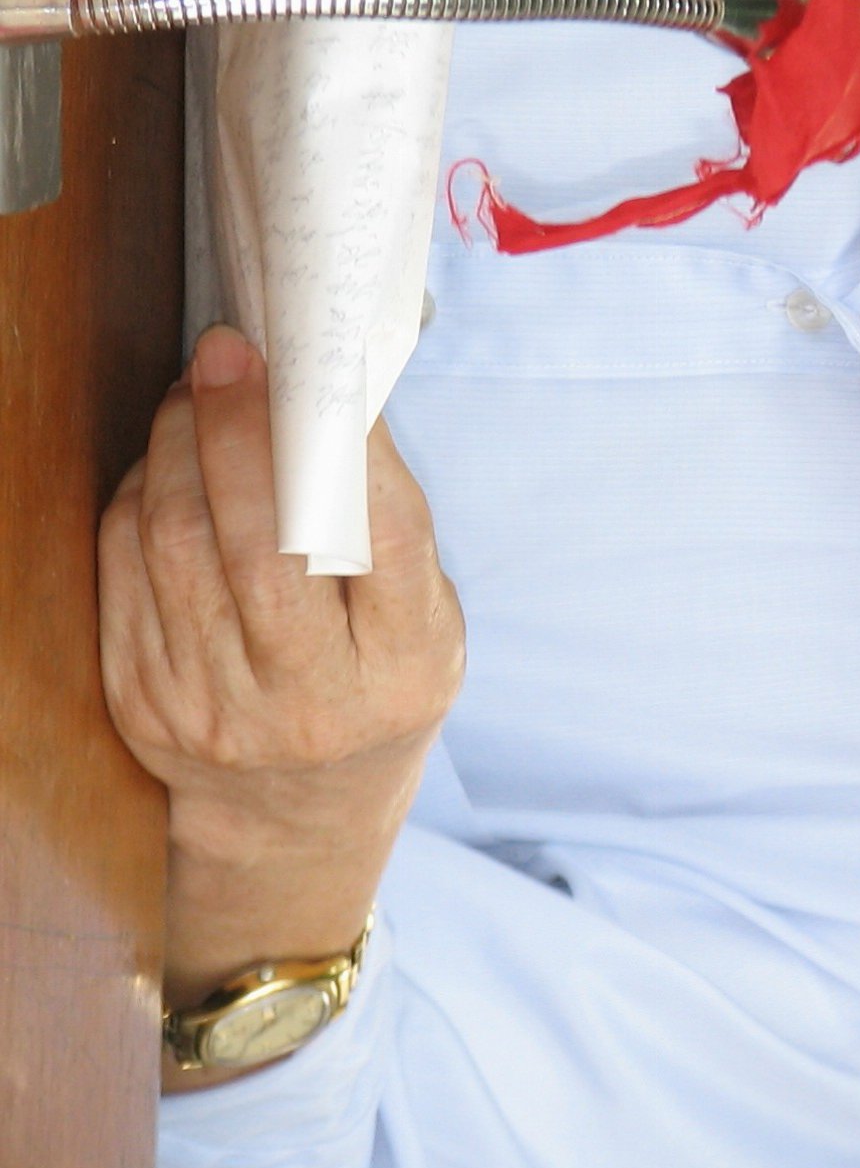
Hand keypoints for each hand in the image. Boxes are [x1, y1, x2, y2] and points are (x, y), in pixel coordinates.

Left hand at [98, 325, 463, 869]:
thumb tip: (326, 404)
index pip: (379, 538)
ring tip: (196, 395)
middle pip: (258, 543)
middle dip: (237, 430)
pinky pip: (127, 570)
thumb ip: (386, 531)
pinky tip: (168, 462)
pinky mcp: (143, 701)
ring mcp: (214, 708)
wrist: (300, 813)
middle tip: (229, 354)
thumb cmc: (378, 686)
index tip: (310, 370)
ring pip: (177, 545)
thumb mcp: (424, 623)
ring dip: (180, 447)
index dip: (338, 445)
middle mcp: (309, 700)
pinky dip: (142, 497)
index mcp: (405, 669)